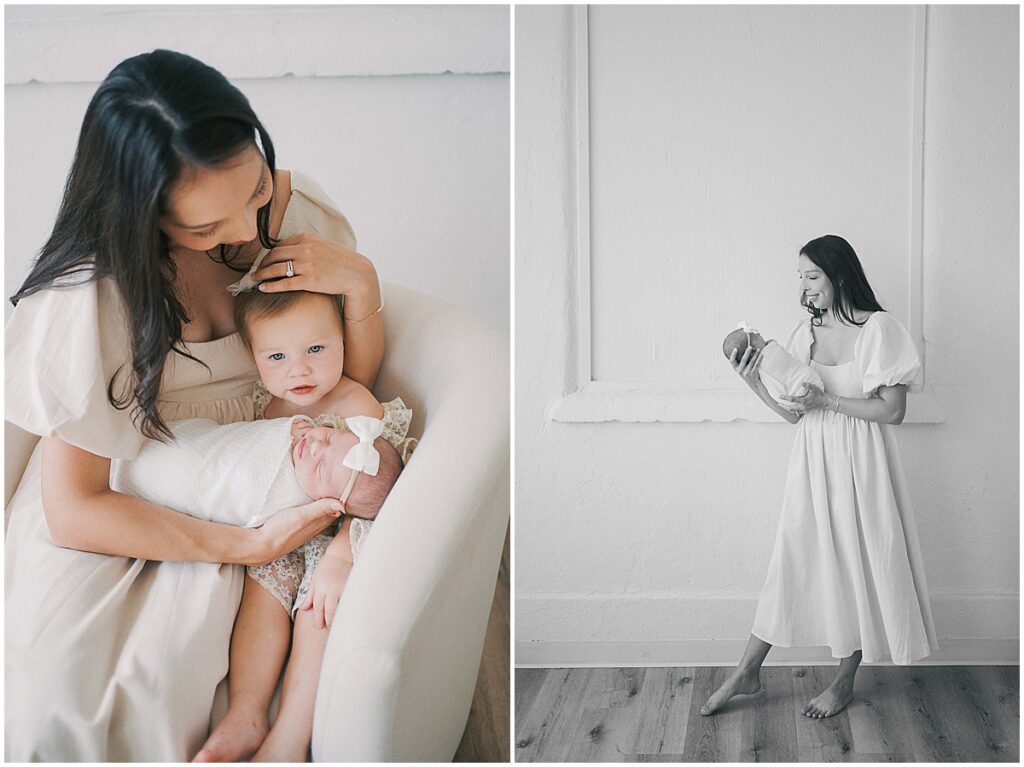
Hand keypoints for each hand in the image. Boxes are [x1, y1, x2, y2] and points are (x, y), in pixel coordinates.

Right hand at [249, 498, 341, 565]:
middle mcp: (314, 528)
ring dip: (325, 508)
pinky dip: (314, 514)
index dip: (341, 500)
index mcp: (318, 522)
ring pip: (320, 518)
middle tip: (339, 489)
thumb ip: (320, 508)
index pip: (337, 510)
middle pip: (330, 514)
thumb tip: (341, 504)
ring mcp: (305, 531)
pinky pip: (310, 521)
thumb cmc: (281, 530)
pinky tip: (310, 509)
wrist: (262, 546)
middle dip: (335, 503)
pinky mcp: (296, 531)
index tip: (345, 488)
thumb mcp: (302, 515)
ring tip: (327, 496)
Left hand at [253, 232, 380, 310]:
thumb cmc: (341, 261)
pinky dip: (270, 286)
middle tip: (255, 270)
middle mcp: (304, 249)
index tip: (263, 261)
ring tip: (255, 279)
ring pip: (275, 269)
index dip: (268, 254)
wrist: (358, 275)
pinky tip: (263, 288)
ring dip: (261, 274)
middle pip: (274, 255)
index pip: (279, 244)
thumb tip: (289, 249)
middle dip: (261, 264)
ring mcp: (306, 265)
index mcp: (307, 238)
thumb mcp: (323, 245)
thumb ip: (306, 245)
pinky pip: (284, 283)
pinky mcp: (309, 281)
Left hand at [298, 540, 352, 628]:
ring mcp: (342, 587)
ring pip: (339, 606)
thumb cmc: (327, 567)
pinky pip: (348, 600)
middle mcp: (330, 588)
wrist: (341, 555)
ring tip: (337, 624)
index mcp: (320, 587)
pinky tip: (348, 613)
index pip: (318, 606)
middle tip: (327, 627)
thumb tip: (303, 609)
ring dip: (337, 616)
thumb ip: (309, 595)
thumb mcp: (315, 579)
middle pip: (328, 608)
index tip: (319, 625)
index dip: (318, 617)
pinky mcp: (351, 586)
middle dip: (327, 620)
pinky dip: (347, 607)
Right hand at [729, 345, 765, 391]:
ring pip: (751, 362)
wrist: (753, 384)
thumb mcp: (741, 369)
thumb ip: (741, 362)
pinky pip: (757, 365)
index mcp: (736, 368)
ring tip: (758, 349)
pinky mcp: (753, 374)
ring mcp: (746, 373)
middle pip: (743, 360)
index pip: (732, 361)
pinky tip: (761, 355)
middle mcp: (740, 371)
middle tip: (750, 347)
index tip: (735, 349)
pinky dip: (759, 359)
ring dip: (755, 355)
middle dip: (747, 352)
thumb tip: (746, 349)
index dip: (733, 355)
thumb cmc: (747, 374)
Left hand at [779, 383, 829, 412]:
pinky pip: (797, 412)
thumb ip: (808, 385)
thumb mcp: (814, 388)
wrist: (825, 402)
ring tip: (782, 406)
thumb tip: (802, 383)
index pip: (792, 400)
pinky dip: (792, 410)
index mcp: (803, 401)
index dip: (785, 398)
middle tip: (778, 403)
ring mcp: (804, 410)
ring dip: (787, 408)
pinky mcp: (805, 411)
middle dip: (783, 405)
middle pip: (790, 407)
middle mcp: (802, 407)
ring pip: (793, 411)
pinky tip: (790, 409)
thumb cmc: (819, 394)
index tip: (779, 396)